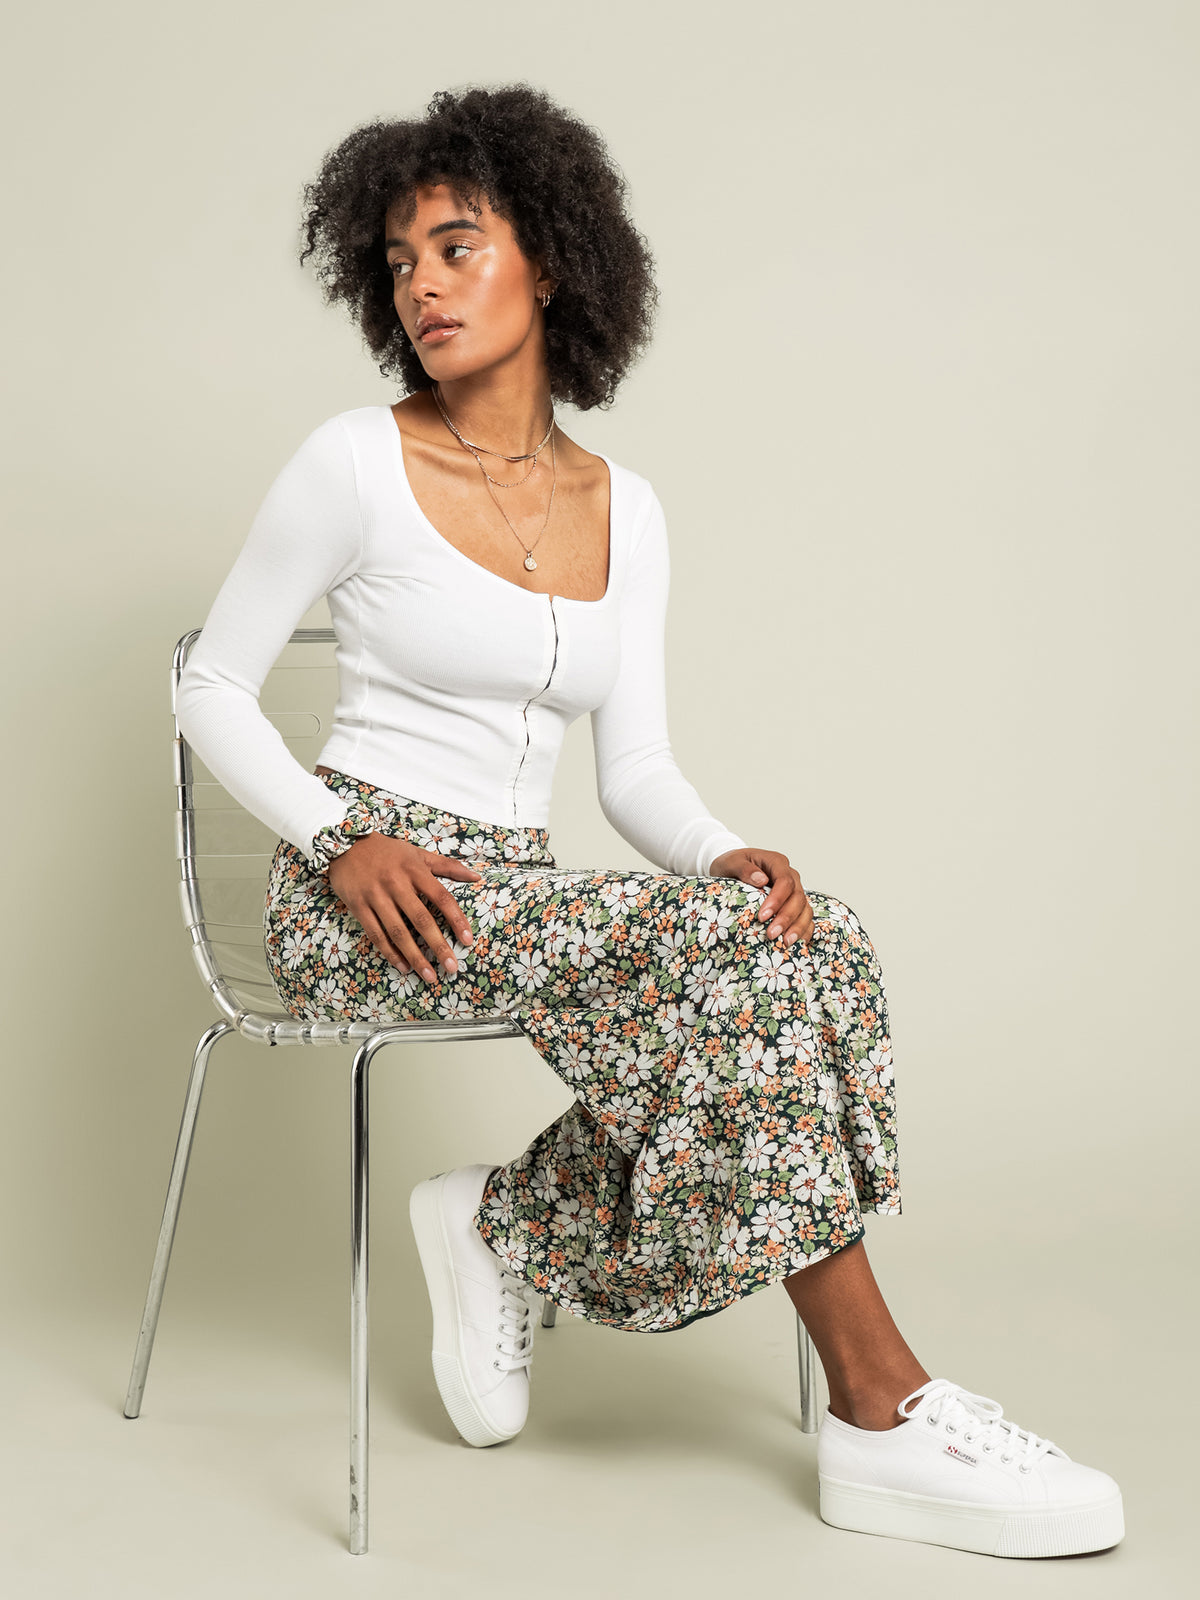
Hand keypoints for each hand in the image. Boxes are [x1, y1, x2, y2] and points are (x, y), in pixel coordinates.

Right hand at [326, 831, 482, 983]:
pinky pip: (375, 934)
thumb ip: (447, 866)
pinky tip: (402, 966)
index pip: (441, 898)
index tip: (467, 940)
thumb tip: (476, 878)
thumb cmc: (386, 850)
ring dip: (414, 956)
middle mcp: (396, 884)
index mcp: (415, 870)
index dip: (456, 919)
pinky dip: (389, 952)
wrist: (344, 844)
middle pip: (421, 919)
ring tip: (428, 975)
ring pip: (398, 932)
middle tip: (451, 967)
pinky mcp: (358, 906)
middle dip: (438, 946)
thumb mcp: (417, 853)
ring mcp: (376, 896)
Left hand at [707, 847, 813, 950]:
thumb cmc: (731, 864)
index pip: (785, 881)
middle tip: (771, 934)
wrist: (731, 869)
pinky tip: (795, 944)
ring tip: (785, 943)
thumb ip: (743, 868)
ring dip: (797, 927)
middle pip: (797, 897)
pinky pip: (805, 918)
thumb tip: (760, 880)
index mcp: (777, 862)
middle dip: (786, 918)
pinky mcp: (794, 904)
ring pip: (805, 909)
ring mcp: (794, 891)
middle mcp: (790, 876)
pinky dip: (803, 931)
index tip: (762, 917)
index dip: (777, 900)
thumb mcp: (731, 863)